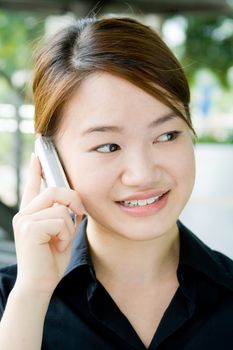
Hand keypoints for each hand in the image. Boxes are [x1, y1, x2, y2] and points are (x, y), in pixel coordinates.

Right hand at [12, 153, 85, 295]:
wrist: (40, 284)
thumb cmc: (51, 260)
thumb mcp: (62, 234)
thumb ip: (65, 216)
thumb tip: (76, 203)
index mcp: (32, 214)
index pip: (33, 186)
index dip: (36, 169)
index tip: (38, 155)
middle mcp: (25, 214)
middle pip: (54, 190)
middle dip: (73, 200)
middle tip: (80, 214)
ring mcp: (25, 220)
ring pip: (60, 207)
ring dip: (69, 227)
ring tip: (61, 242)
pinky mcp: (29, 228)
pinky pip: (60, 220)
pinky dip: (66, 235)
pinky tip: (57, 247)